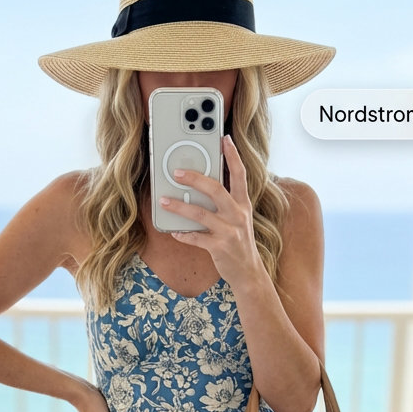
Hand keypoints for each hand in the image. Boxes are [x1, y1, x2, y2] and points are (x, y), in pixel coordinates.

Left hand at [160, 134, 265, 287]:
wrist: (248, 272)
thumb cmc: (240, 243)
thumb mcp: (240, 219)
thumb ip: (227, 203)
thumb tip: (204, 187)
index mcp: (243, 204)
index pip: (240, 174)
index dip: (233, 156)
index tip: (224, 139)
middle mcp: (237, 215)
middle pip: (215, 189)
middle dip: (194, 178)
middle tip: (176, 172)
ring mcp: (229, 231)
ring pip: (200, 214)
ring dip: (179, 207)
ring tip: (164, 200)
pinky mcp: (219, 247)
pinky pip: (196, 238)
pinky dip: (183, 234)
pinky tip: (173, 231)